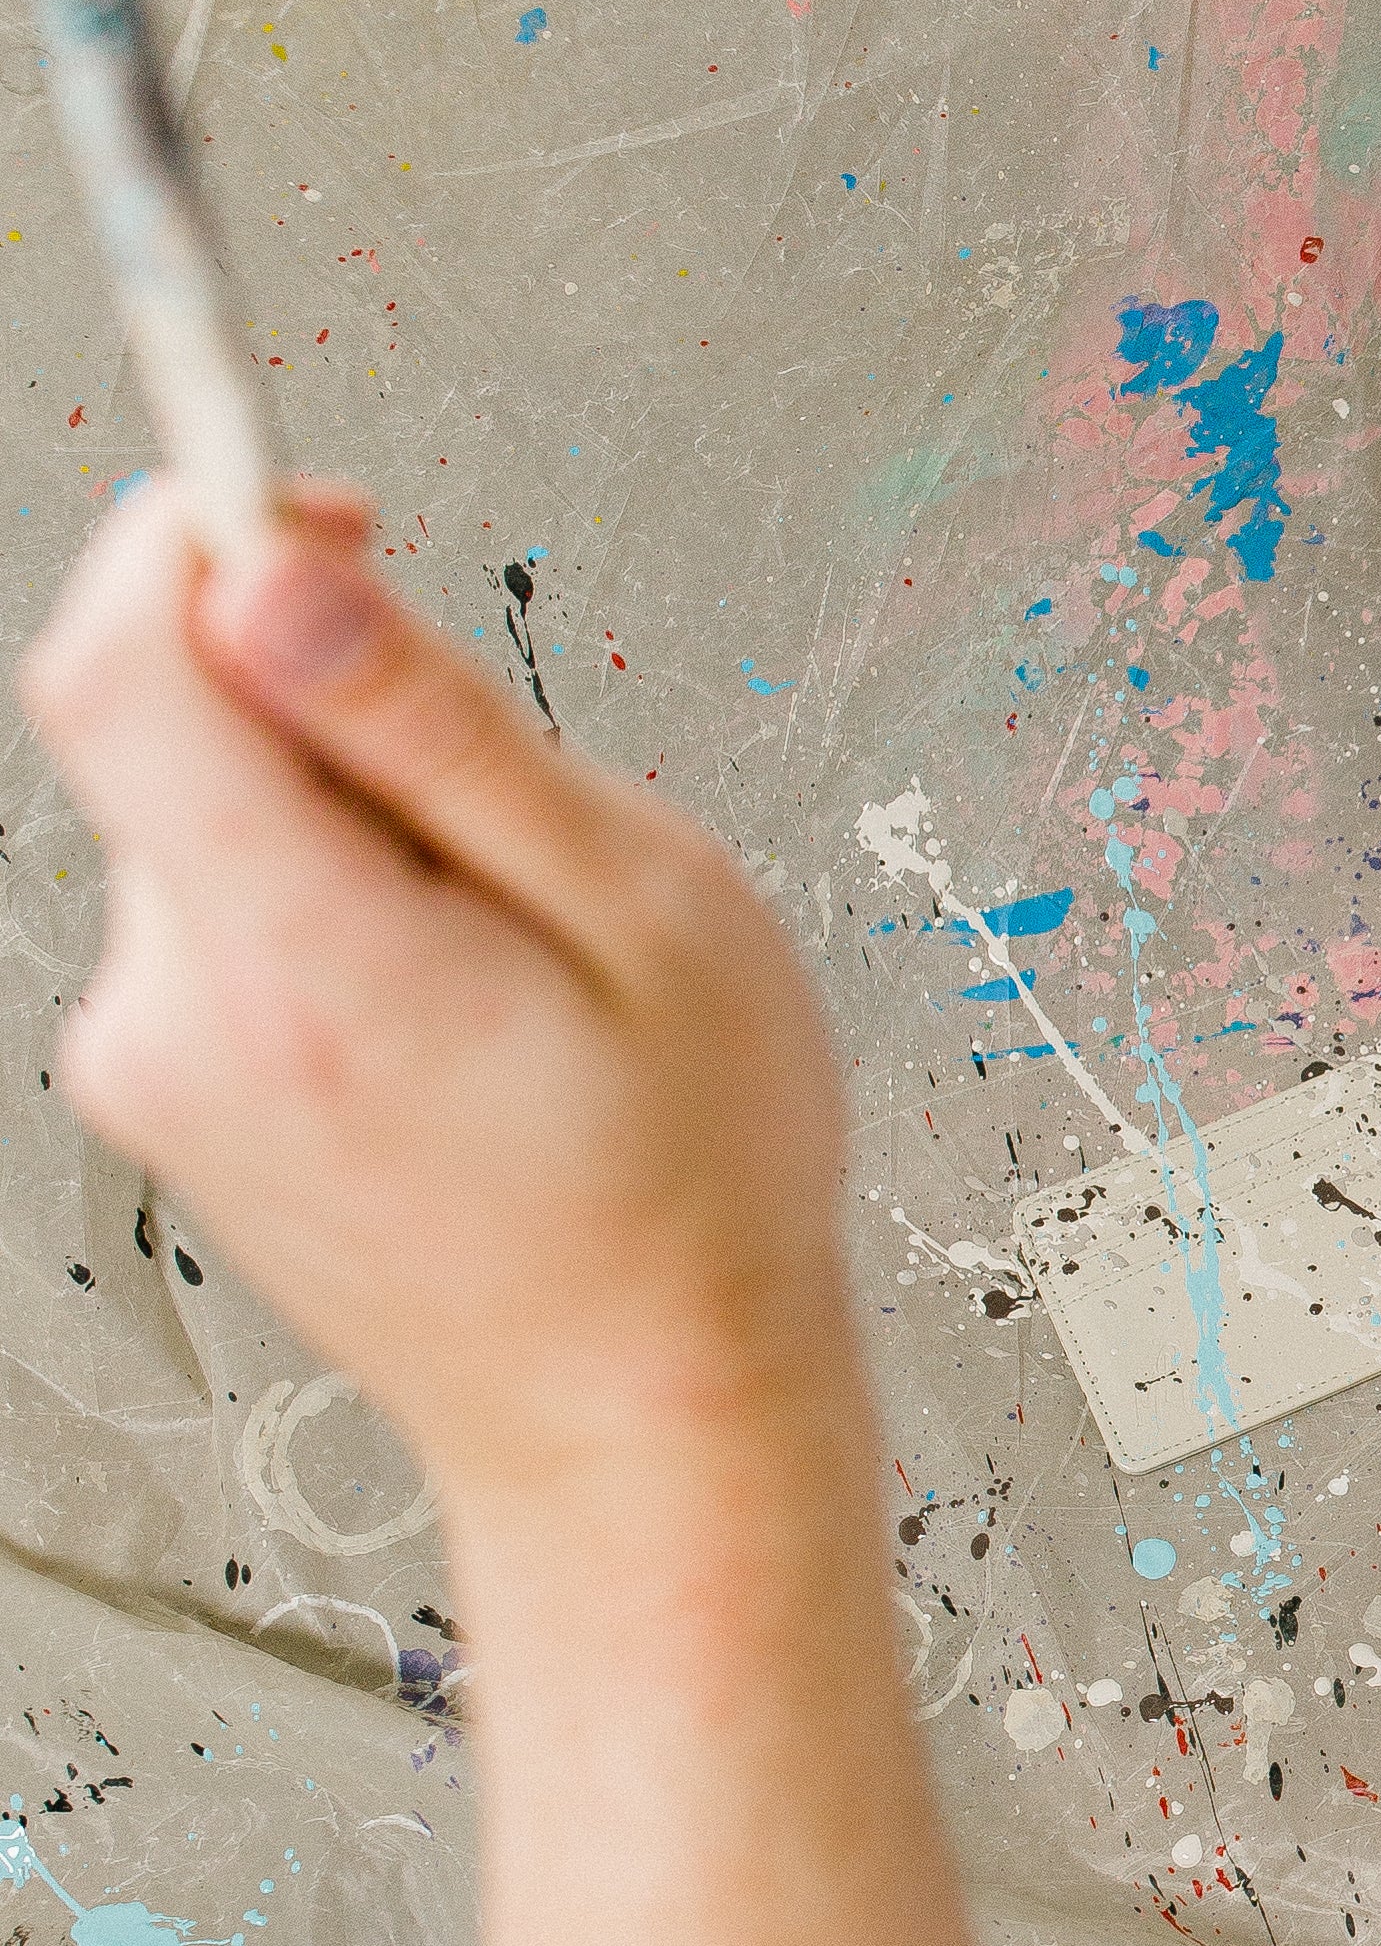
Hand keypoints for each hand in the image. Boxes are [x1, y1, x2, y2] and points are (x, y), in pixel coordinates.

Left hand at [23, 480, 853, 1528]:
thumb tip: (268, 578)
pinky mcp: (169, 1093)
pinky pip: (216, 913)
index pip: (122, 658)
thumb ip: (439, 731)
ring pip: (199, 817)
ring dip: (337, 816)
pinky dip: (322, 904)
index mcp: (304, 962)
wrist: (644, 1422)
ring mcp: (157, 1067)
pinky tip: (452, 1009)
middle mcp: (181, 1019)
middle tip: (503, 814)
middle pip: (165, 727)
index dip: (200, 535)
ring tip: (501, 949)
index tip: (326, 522)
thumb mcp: (646, 910)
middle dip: (320, 703)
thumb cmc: (693, 1189)